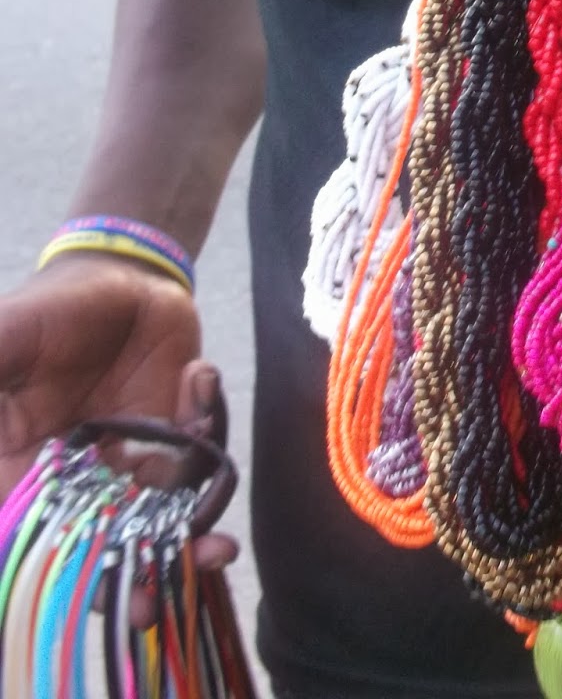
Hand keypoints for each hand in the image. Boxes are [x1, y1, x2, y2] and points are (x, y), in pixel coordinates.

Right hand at [0, 254, 238, 587]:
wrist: (114, 275)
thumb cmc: (44, 312)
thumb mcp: (2, 345)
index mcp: (19, 472)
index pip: (35, 542)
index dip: (67, 582)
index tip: (105, 607)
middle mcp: (74, 479)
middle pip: (104, 546)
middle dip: (138, 577)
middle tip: (165, 599)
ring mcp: (128, 459)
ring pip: (160, 517)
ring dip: (191, 531)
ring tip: (220, 547)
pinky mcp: (175, 432)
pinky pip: (199, 457)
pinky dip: (208, 430)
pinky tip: (199, 377)